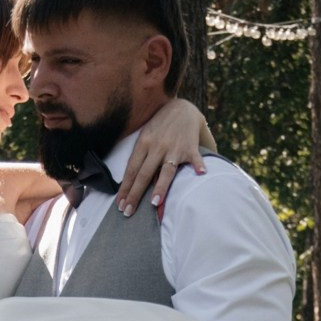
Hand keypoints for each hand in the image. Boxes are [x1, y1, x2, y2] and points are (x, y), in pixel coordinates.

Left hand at [117, 96, 213, 214]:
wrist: (182, 108)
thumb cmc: (160, 126)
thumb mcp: (145, 136)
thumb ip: (140, 157)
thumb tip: (128, 181)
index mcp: (143, 144)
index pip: (131, 170)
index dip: (125, 188)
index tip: (120, 205)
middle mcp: (157, 147)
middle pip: (144, 174)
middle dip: (135, 194)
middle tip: (128, 212)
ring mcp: (174, 148)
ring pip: (166, 170)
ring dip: (160, 186)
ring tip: (155, 202)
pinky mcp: (190, 147)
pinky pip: (195, 158)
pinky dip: (198, 165)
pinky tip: (200, 173)